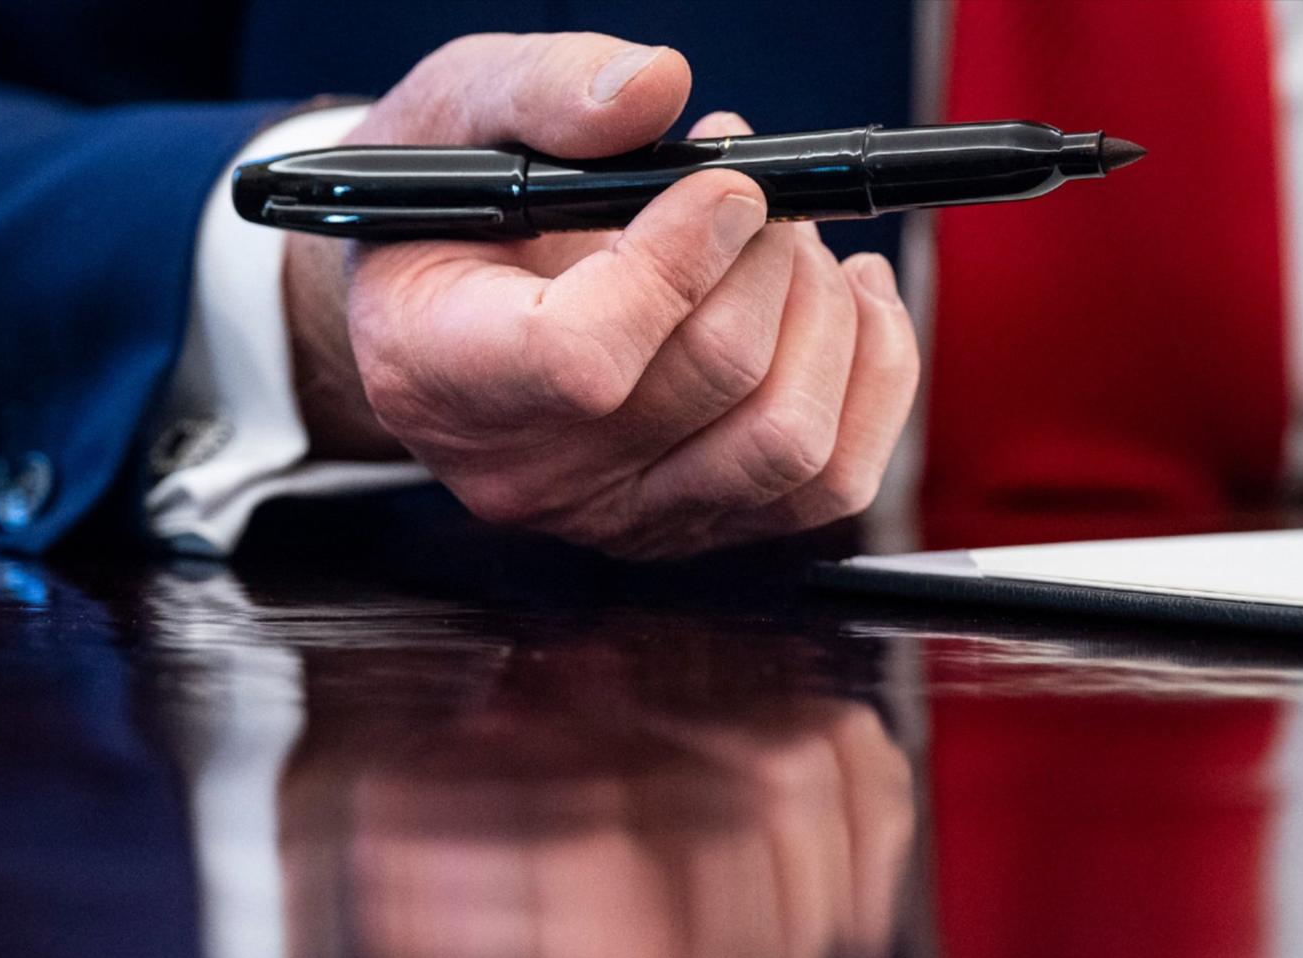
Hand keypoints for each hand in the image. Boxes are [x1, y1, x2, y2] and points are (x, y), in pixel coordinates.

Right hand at [284, 33, 920, 558]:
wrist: (435, 310)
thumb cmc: (443, 214)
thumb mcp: (449, 116)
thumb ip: (539, 89)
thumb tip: (654, 88)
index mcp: (440, 372)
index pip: (583, 360)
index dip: (679, 262)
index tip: (720, 183)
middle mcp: (526, 472)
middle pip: (712, 383)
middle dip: (767, 256)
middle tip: (747, 188)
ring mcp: (614, 516)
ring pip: (789, 444)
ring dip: (823, 314)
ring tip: (786, 243)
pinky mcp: (692, 525)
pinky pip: (830, 482)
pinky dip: (866, 375)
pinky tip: (840, 301)